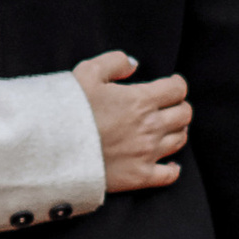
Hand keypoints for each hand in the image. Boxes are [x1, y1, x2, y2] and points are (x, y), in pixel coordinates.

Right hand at [72, 51, 191, 193]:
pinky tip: (170, 163)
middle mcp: (151, 127)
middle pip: (184, 114)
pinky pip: (169, 175)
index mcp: (141, 100)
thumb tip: (133, 64)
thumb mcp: (87, 72)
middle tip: (169, 106)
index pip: (177, 89)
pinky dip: (173, 168)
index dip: (177, 84)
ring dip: (177, 131)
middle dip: (179, 106)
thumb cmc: (69, 109)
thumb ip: (114, 62)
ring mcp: (147, 153)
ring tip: (167, 128)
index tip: (172, 84)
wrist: (54, 149)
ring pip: (180, 140)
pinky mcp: (139, 176)